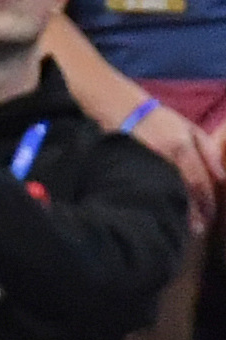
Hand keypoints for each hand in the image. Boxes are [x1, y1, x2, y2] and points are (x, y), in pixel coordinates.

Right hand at [131, 100, 221, 234]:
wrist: (123, 110)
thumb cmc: (160, 120)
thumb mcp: (189, 128)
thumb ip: (208, 150)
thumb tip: (222, 177)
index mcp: (181, 146)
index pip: (199, 182)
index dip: (206, 202)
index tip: (210, 217)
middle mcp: (165, 156)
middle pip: (184, 192)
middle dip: (193, 213)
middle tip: (200, 229)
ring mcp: (147, 163)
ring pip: (166, 193)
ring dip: (177, 212)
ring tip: (184, 228)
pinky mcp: (131, 168)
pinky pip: (149, 189)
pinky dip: (158, 202)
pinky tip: (163, 212)